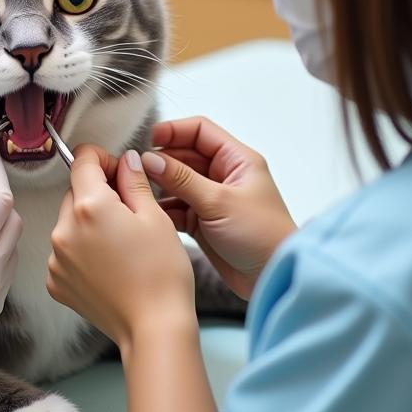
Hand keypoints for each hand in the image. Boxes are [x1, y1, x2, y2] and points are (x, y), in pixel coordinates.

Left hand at [47, 145, 196, 350]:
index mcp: (89, 206)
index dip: (103, 159)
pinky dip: (82, 250)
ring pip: (69, 222)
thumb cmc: (162, 274)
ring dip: (88, 222)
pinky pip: (65, 251)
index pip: (82, 160)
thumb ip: (134, 181)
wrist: (154, 328)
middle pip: (75, 192)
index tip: (119, 170)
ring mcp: (56, 257)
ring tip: (120, 243)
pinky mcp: (56, 281)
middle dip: (98, 193)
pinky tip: (108, 263)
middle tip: (129, 211)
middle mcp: (64, 229)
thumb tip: (126, 160)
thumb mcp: (155, 217)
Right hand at [143, 117, 297, 300]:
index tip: (149, 141)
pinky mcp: (203, 221)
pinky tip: (151, 213)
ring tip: (139, 191)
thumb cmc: (260, 235)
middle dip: (161, 160)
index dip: (174, 131)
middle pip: (184, 155)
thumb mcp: (218, 202)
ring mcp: (212, 198)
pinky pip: (177, 207)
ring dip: (160, 185)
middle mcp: (223, 175)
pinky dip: (164, 209)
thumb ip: (181, 179)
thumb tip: (149, 158)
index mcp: (236, 160)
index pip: (200, 131)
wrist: (273, 280)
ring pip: (177, 181)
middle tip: (138, 169)